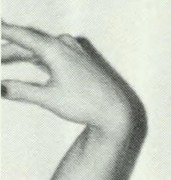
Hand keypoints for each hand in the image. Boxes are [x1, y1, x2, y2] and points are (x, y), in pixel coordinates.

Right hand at [1, 22, 143, 137]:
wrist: (114, 111)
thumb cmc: (85, 105)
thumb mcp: (50, 99)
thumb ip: (22, 92)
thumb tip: (1, 89)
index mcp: (54, 49)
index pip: (22, 35)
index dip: (5, 32)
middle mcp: (64, 44)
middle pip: (29, 42)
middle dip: (10, 48)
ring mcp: (73, 50)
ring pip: (41, 48)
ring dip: (23, 53)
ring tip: (4, 59)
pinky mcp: (79, 59)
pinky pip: (53, 53)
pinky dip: (39, 57)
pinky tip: (31, 61)